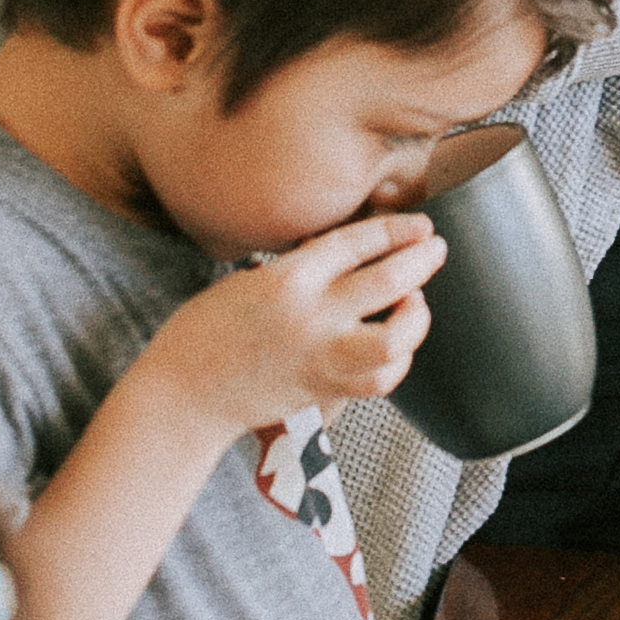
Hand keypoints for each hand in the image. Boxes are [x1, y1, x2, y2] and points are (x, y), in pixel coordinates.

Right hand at [145, 210, 443, 436]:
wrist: (184, 394)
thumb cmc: (208, 331)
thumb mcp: (251, 281)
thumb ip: (302, 271)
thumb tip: (354, 258)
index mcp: (287, 278)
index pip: (358, 242)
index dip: (397, 229)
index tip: (419, 225)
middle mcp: (311, 317)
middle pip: (390, 280)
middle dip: (422, 259)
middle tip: (434, 250)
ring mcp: (322, 358)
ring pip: (396, 339)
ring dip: (416, 317)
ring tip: (414, 303)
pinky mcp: (326, 392)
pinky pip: (381, 379)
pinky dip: (399, 360)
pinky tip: (396, 344)